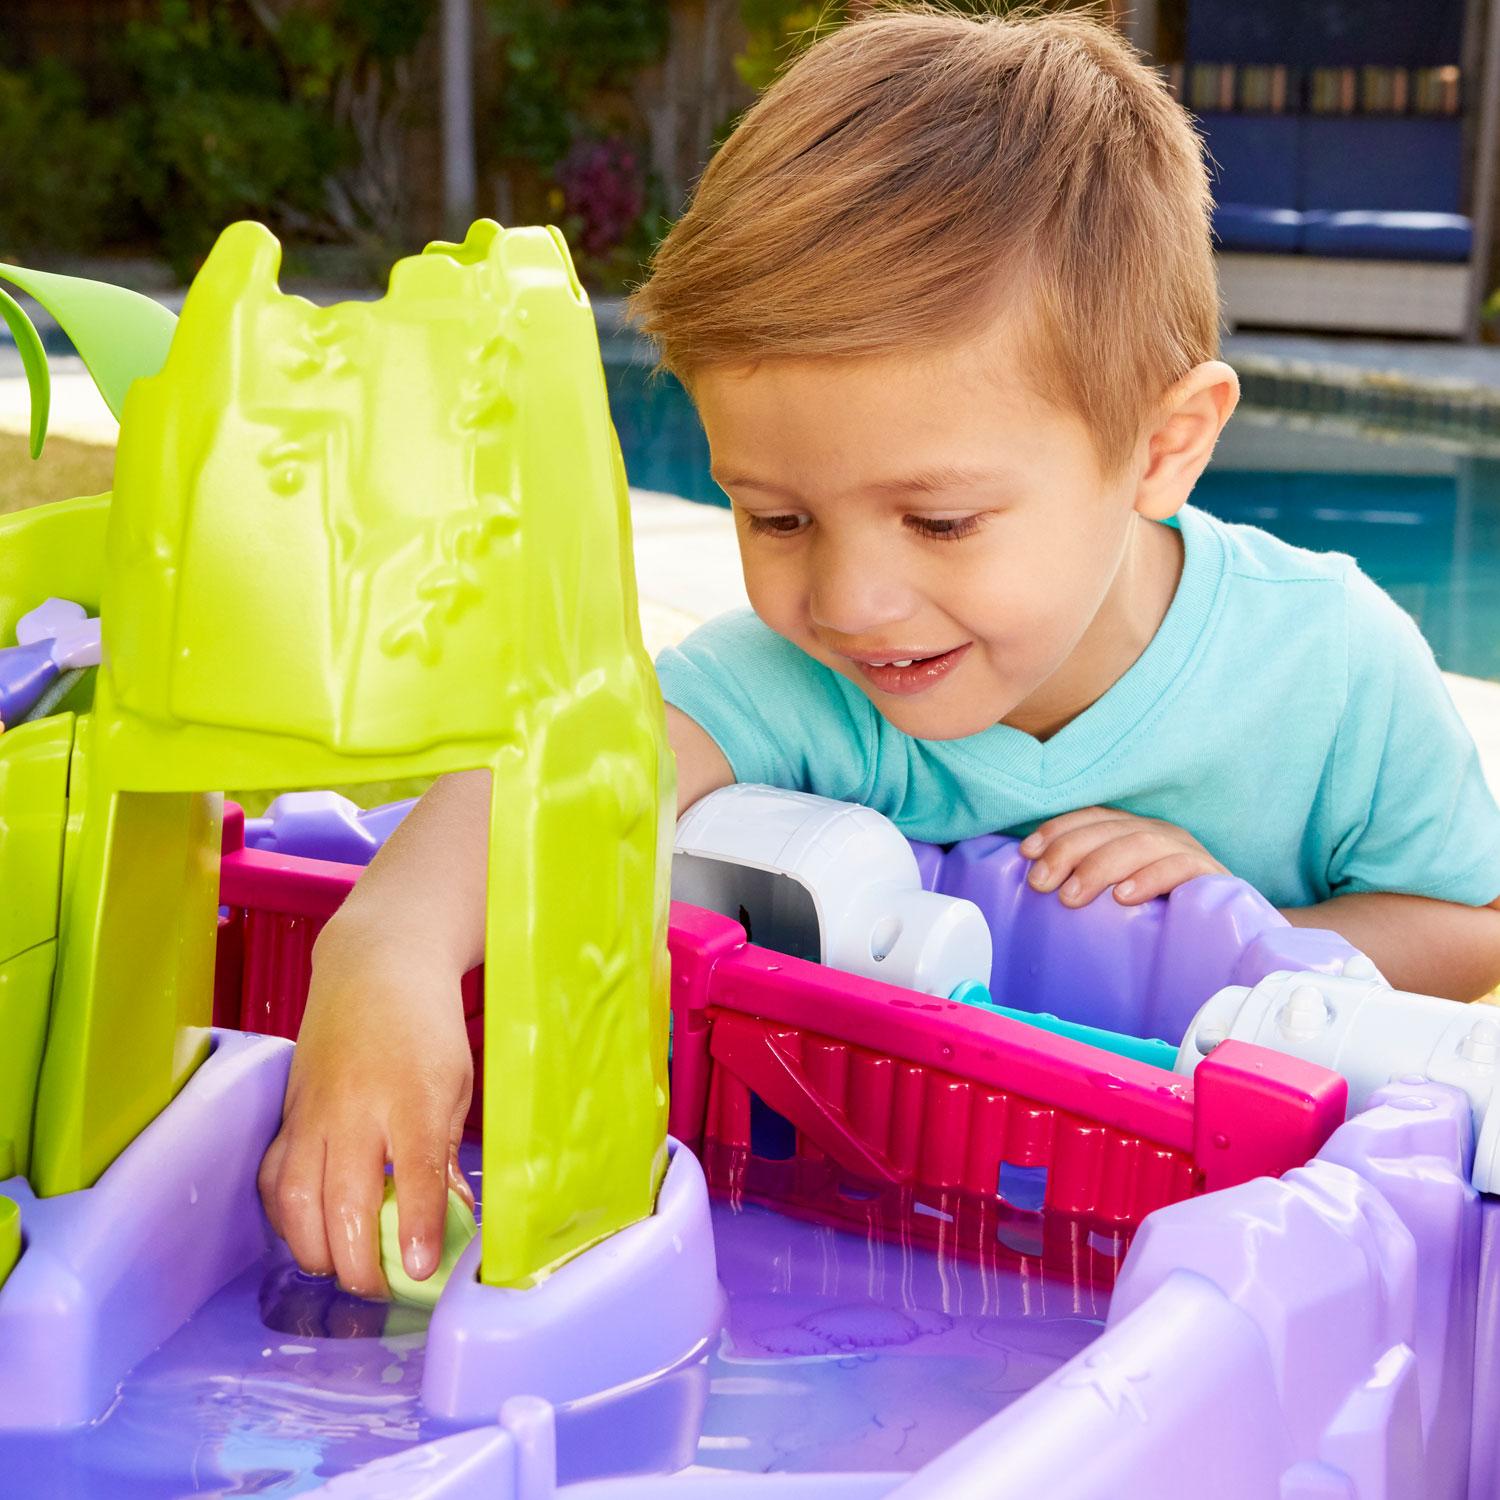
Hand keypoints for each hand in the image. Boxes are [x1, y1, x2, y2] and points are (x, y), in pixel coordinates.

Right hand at [257, 922, 474, 1299]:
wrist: (374, 967)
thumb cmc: (427, 1027)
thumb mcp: (456, 1083)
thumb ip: (445, 1152)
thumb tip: (451, 1218)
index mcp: (411, 1097)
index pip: (413, 1176)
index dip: (415, 1229)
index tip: (417, 1271)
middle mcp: (356, 1108)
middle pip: (345, 1201)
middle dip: (357, 1262)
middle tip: (378, 1290)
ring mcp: (314, 1111)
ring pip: (296, 1199)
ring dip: (314, 1250)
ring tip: (341, 1273)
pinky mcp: (289, 1112)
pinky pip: (273, 1177)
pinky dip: (284, 1218)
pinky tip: (306, 1235)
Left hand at [1020, 806, 1226, 907]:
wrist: (1227, 933)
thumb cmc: (1160, 915)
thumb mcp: (1118, 893)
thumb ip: (1087, 883)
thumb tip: (1036, 884)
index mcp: (1133, 831)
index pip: (1092, 817)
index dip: (1057, 829)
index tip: (1026, 852)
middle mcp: (1158, 833)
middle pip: (1110, 828)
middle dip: (1068, 851)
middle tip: (1041, 884)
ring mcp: (1186, 851)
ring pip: (1140, 843)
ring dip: (1101, 866)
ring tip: (1072, 896)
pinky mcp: (1211, 876)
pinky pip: (1181, 868)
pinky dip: (1150, 879)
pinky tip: (1124, 897)